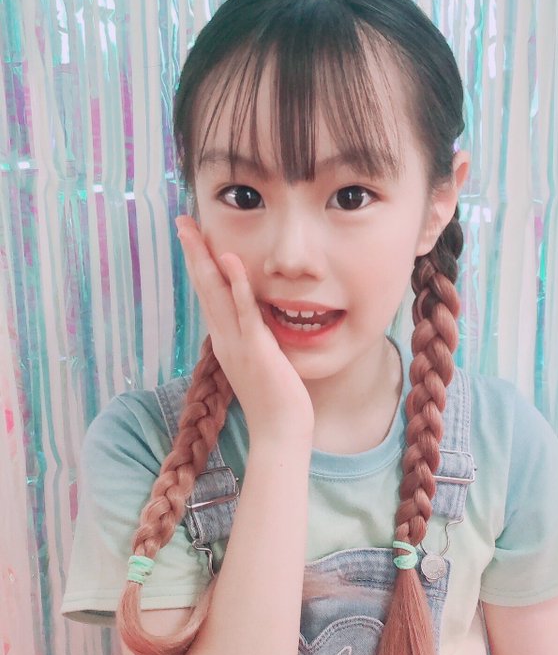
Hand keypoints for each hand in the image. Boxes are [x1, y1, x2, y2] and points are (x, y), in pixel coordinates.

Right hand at [175, 217, 313, 442]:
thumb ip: (256, 336)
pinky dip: (237, 285)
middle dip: (193, 253)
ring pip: (216, 294)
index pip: (209, 295)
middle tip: (181, 222)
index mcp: (226, 340)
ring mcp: (237, 344)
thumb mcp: (262, 360)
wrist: (280, 432)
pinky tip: (230, 260)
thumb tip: (257, 316)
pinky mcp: (256, 349)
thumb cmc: (277, 400)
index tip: (193, 238)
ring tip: (193, 230)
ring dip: (204, 259)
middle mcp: (225, 339)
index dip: (200, 265)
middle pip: (204, 288)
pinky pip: (244, 311)